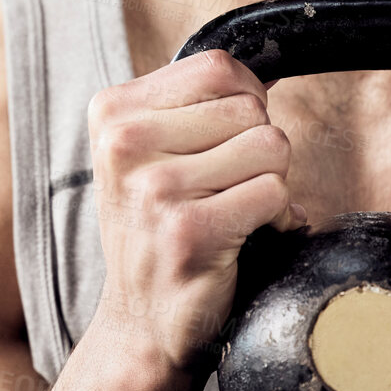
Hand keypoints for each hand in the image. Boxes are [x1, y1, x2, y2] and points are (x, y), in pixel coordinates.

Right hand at [88, 49, 305, 374]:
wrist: (140, 324)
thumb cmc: (156, 232)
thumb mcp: (148, 154)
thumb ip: (191, 106)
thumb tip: (264, 74)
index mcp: (112, 112)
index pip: (218, 67)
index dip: (246, 99)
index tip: (229, 140)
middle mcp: (125, 143)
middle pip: (250, 107)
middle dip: (258, 148)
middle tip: (227, 187)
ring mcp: (155, 189)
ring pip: (271, 145)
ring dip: (270, 183)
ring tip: (233, 210)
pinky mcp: (190, 231)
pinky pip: (275, 193)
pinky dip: (277, 218)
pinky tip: (244, 237)